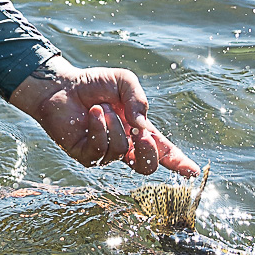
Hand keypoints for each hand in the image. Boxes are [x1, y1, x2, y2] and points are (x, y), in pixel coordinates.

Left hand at [9, 56, 197, 176]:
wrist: (61, 85)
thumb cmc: (93, 84)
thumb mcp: (123, 82)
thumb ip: (138, 100)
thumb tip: (143, 127)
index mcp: (138, 130)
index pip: (162, 151)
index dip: (179, 162)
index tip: (193, 172)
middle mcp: (123, 145)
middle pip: (146, 166)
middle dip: (149, 152)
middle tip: (142, 135)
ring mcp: (104, 153)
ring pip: (122, 151)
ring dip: (113, 125)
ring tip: (102, 108)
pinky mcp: (85, 155)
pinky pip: (100, 149)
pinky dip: (99, 128)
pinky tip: (93, 114)